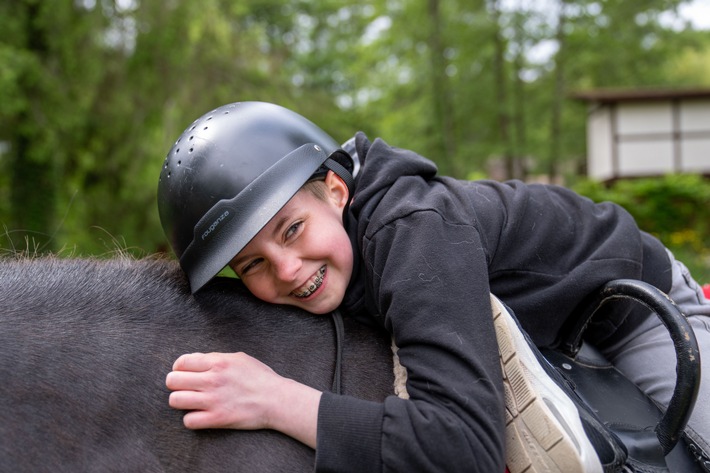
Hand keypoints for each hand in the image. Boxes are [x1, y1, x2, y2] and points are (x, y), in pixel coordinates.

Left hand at [165, 352, 320, 447]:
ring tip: (190, 401)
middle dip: (176, 384)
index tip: (183, 373)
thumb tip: (196, 360)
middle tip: (185, 387)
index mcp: (218, 362)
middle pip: (173, 380)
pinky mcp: (217, 419)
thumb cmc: (260, 377)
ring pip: (175, 400)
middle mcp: (212, 380)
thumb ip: (216, 358)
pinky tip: (200, 415)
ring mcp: (213, 400)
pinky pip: (188, 421)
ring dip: (181, 401)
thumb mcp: (239, 358)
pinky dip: (191, 419)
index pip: (182, 362)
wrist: (276, 400)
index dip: (178, 368)